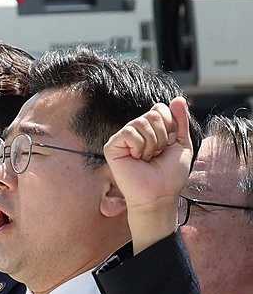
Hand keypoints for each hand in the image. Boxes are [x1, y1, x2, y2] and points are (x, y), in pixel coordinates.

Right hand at [103, 96, 192, 251]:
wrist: (159, 194)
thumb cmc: (169, 175)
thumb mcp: (182, 144)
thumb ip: (180, 121)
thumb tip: (178, 99)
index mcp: (150, 130)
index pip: (160, 109)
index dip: (170, 127)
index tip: (168, 147)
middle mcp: (135, 132)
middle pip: (153, 114)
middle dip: (162, 136)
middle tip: (156, 155)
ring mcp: (122, 139)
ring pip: (141, 122)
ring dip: (151, 143)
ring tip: (146, 159)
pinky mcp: (112, 147)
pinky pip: (129, 132)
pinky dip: (139, 146)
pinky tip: (136, 158)